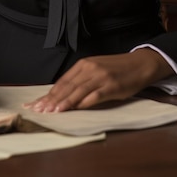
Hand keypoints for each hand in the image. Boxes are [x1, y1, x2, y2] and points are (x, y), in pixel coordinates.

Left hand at [24, 49, 173, 112]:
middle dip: (51, 99)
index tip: (36, 103)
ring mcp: (101, 76)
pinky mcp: (111, 85)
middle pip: (67, 86)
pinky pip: (94, 95)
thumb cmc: (117, 69)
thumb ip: (81, 80)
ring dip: (64, 102)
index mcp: (84, 64)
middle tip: (38, 110)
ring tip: (52, 112)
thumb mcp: (96, 70)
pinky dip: (83, 103)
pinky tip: (74, 109)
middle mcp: (90, 68)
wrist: (140, 64)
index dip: (49, 93)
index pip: (62, 81)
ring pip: (78, 91)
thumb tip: (63, 96)